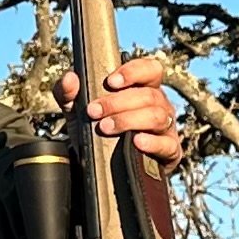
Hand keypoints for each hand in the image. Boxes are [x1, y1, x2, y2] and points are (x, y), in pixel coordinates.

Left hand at [61, 54, 186, 170]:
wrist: (101, 168)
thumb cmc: (96, 130)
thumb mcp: (77, 111)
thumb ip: (68, 93)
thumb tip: (69, 79)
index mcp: (142, 89)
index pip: (150, 70)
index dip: (134, 72)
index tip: (110, 81)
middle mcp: (159, 105)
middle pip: (148, 95)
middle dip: (118, 102)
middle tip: (93, 112)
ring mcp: (167, 128)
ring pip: (156, 116)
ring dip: (129, 120)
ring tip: (105, 128)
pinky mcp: (170, 152)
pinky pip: (167, 144)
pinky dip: (152, 142)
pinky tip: (136, 142)